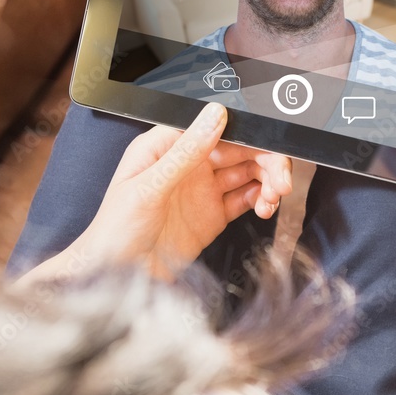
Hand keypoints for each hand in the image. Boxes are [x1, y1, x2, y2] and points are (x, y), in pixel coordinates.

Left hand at [75, 103, 291, 275]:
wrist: (115, 277)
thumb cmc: (115, 230)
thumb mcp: (149, 186)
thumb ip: (186, 152)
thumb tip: (214, 116)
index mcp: (167, 146)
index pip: (216, 128)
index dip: (247, 133)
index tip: (269, 145)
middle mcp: (188, 164)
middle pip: (239, 149)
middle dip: (266, 160)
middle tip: (281, 179)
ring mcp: (202, 189)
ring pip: (247, 173)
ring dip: (267, 180)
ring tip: (275, 195)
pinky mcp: (213, 215)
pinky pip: (245, 199)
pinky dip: (261, 200)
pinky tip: (265, 206)